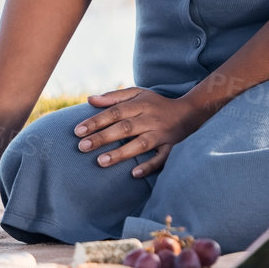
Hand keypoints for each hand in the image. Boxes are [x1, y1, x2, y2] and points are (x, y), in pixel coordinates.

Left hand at [74, 87, 204, 177]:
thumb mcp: (138, 94)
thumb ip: (113, 97)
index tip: (77, 130)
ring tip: (101, 161)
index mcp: (140, 105)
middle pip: (124, 128)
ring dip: (121, 153)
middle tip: (82, 147)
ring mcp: (161, 134)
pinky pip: (161, 158)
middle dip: (102, 137)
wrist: (190, 112)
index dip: (96, 121)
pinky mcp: (172, 148)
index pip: (115, 112)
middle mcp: (150, 119)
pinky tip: (135, 174)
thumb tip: (89, 99)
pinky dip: (149, 166)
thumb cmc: (156, 104)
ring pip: (140, 144)